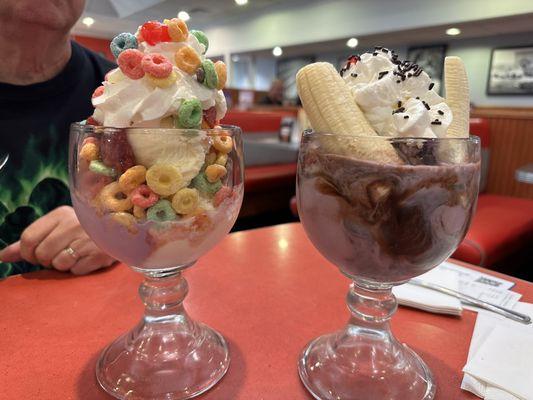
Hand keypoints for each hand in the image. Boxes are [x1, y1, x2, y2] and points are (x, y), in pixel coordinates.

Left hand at [0, 206, 114, 274]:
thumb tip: (2, 256)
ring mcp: (88, 239)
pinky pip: (76, 270)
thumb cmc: (83, 231)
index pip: (28, 238)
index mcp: (60, 214)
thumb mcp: (57, 228)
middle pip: (42, 254)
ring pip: (58, 264)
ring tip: (76, 256)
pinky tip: (87, 259)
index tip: (37, 255)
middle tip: (60, 255)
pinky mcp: (100, 254)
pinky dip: (79, 269)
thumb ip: (31, 241)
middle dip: (47, 261)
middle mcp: (73, 224)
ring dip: (64, 265)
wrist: (121, 230)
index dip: (28, 253)